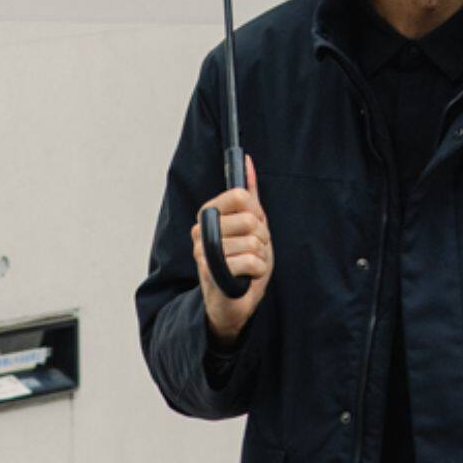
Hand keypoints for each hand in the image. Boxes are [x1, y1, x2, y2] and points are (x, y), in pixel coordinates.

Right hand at [194, 156, 273, 338]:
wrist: (232, 302)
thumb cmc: (242, 261)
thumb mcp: (250, 225)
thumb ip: (249, 195)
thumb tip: (247, 161)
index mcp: (208, 213)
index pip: (240, 195)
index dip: (256, 212)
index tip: (253, 227)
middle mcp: (201, 229)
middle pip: (251, 220)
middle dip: (262, 239)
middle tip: (252, 251)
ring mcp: (203, 251)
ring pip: (253, 242)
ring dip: (260, 257)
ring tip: (248, 265)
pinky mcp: (211, 272)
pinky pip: (251, 262)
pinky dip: (257, 272)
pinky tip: (247, 277)